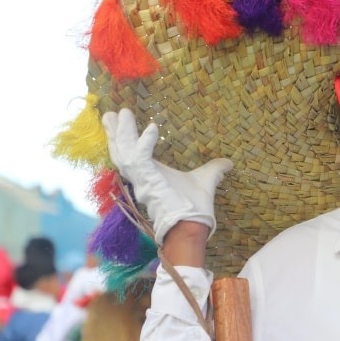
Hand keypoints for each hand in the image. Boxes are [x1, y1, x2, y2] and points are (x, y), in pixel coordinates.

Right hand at [102, 109, 232, 244]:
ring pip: (124, 153)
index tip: (120, 120)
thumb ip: (215, 170)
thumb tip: (229, 163)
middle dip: (115, 133)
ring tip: (121, 113)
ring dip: (122, 133)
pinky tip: (152, 128)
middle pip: (120, 152)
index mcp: (150, 175)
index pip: (130, 154)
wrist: (193, 227)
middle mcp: (141, 178)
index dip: (123, 138)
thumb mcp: (206, 181)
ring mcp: (142, 180)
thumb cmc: (194, 208)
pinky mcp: (148, 182)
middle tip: (110, 114)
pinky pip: (141, 159)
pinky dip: (144, 143)